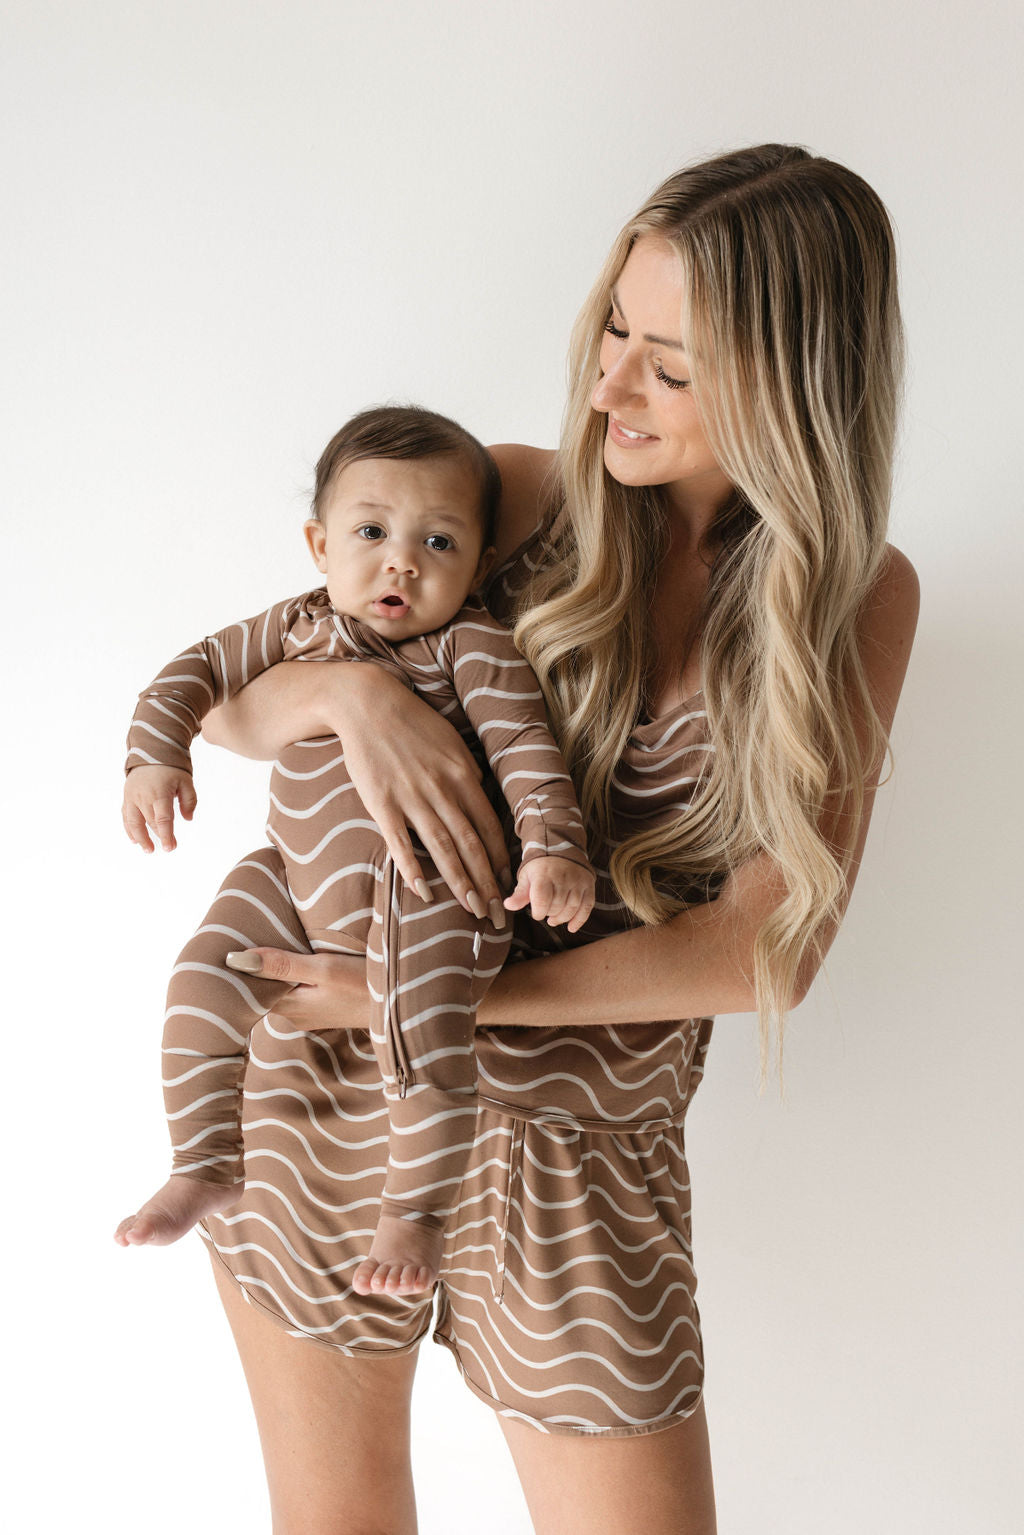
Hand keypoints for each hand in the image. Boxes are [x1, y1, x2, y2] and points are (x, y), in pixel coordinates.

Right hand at [123, 766, 196, 851]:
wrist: (150, 751)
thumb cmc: (171, 768)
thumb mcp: (186, 781)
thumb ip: (189, 800)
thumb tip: (188, 818)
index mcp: (160, 793)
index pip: (163, 819)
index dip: (166, 835)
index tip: (170, 847)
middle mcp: (143, 796)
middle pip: (150, 822)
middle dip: (159, 836)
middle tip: (169, 847)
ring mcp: (132, 797)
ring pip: (133, 822)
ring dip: (140, 838)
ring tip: (148, 849)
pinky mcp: (126, 796)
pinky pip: (126, 816)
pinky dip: (129, 828)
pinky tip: (135, 839)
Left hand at [225, 949, 371, 1029]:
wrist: (402, 1005)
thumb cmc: (364, 986)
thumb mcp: (324, 969)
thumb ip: (283, 964)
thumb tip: (236, 959)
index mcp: (290, 1007)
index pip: (250, 989)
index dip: (240, 968)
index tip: (229, 944)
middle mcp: (295, 1015)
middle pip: (264, 989)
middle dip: (255, 968)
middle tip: (244, 936)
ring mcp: (310, 1014)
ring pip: (281, 990)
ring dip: (275, 971)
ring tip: (267, 942)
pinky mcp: (324, 1009)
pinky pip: (297, 991)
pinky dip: (292, 976)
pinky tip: (296, 960)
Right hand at [330, 667, 511, 919]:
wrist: (367, 703)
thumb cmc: (412, 722)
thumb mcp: (451, 742)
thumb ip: (466, 773)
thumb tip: (481, 798)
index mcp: (463, 775)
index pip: (489, 825)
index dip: (502, 857)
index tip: (512, 881)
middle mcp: (442, 789)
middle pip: (471, 844)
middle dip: (488, 881)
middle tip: (499, 911)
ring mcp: (412, 798)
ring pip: (443, 848)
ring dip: (460, 882)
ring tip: (473, 908)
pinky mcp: (382, 804)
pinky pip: (400, 844)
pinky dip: (413, 870)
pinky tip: (423, 893)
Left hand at [503, 856, 595, 933]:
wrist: (561, 850)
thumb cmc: (540, 868)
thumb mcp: (527, 877)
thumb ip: (519, 893)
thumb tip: (508, 905)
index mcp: (544, 874)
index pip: (542, 900)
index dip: (538, 912)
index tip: (536, 912)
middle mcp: (563, 877)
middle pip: (557, 906)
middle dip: (549, 913)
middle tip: (545, 911)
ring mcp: (577, 881)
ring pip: (571, 908)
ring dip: (562, 919)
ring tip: (553, 920)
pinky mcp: (588, 885)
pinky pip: (586, 907)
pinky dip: (579, 920)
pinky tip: (571, 928)